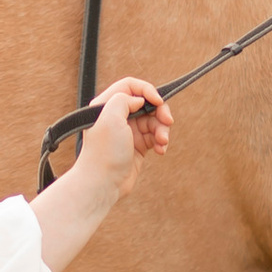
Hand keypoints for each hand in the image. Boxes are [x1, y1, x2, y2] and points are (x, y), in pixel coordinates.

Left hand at [76, 76, 171, 191]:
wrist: (103, 184)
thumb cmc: (104, 152)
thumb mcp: (110, 117)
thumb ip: (124, 99)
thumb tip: (138, 100)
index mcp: (106, 106)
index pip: (130, 86)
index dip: (147, 90)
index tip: (158, 101)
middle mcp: (117, 116)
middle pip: (146, 103)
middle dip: (160, 111)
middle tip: (168, 122)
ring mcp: (128, 131)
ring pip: (154, 121)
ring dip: (162, 129)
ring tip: (163, 142)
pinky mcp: (137, 146)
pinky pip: (155, 136)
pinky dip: (161, 141)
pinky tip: (161, 150)